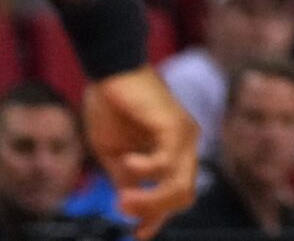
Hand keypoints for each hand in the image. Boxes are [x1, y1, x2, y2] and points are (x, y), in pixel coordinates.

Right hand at [84, 68, 199, 238]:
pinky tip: (127, 162)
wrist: (108, 69)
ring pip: (179, 187)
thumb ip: (126, 179)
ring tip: (122, 198)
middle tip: (122, 208)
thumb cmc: (110, 105)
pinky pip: (167, 163)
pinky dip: (145, 171)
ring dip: (148, 200)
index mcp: (173, 153)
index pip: (177, 195)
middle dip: (153, 212)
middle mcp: (186, 145)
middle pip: (183, 196)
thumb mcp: (115, 154)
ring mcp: (184, 135)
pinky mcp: (175, 125)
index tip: (138, 234)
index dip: (158, 217)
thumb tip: (128, 205)